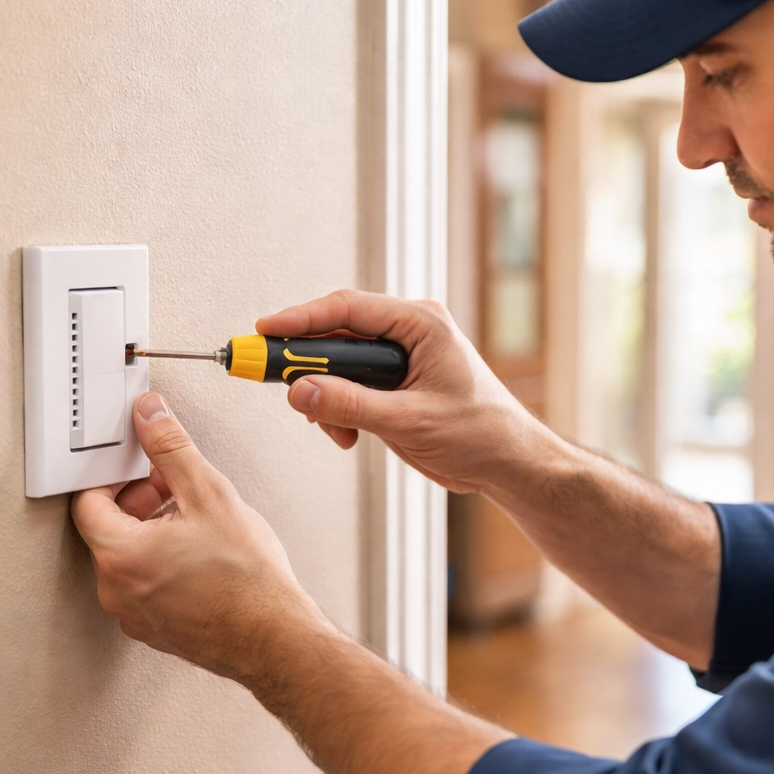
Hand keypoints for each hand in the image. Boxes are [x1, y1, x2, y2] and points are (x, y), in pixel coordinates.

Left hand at [71, 391, 330, 680]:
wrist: (275, 638)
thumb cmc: (247, 580)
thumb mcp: (210, 495)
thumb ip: (171, 449)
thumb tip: (149, 416)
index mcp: (119, 554)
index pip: (88, 499)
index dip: (116, 476)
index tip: (142, 468)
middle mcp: (115, 590)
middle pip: (107, 528)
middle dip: (139, 502)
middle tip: (176, 492)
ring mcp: (133, 614)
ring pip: (128, 558)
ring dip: (153, 533)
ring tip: (196, 525)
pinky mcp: (154, 629)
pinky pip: (144, 585)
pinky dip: (163, 565)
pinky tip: (201, 557)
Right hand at [257, 290, 547, 494]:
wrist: (508, 464)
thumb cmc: (482, 433)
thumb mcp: (409, 420)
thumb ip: (350, 404)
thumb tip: (299, 390)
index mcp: (421, 324)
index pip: (349, 309)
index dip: (302, 319)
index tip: (265, 331)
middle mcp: (410, 333)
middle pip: (338, 334)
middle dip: (310, 366)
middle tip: (278, 382)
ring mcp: (402, 359)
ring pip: (340, 365)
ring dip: (326, 396)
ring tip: (333, 428)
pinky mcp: (396, 385)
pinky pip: (351, 387)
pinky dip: (340, 410)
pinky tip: (350, 435)